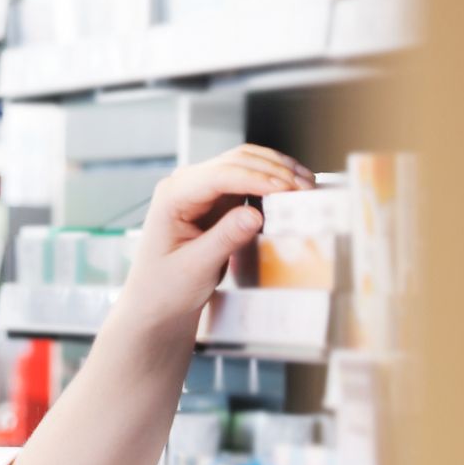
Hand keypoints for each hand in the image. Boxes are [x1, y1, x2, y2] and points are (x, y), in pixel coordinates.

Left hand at [113, 145, 315, 337]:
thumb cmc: (166, 288)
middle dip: (273, 171)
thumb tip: (256, 215)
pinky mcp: (217, 199)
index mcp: (172, 196)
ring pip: (245, 163)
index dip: (256, 178)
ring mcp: (202, 189)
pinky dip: (272, 180)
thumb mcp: (195, 268)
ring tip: (307, 185)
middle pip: (235, 161)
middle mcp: (185, 185)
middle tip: (305, 188)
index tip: (286, 188)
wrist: (156, 302)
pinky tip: (293, 189)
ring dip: (277, 170)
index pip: (219, 175)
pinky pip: (249, 180)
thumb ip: (224, 239)